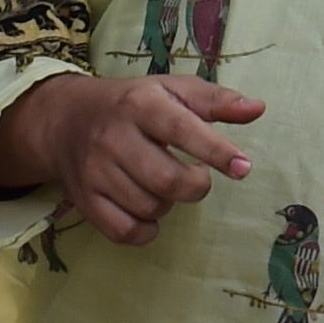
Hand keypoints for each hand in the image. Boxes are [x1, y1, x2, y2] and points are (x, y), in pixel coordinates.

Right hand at [0, 72, 266, 245]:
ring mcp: (95, 172)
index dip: (216, 151)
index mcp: (141, 104)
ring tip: (166, 183)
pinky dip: (146, 230)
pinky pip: (124, 232)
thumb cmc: (133, 103)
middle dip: (196, 185)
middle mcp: (114, 137)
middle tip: (197, 175)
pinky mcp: (84, 201)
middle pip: (167, 180)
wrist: (65, 119)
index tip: (243, 167)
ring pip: (149, 207)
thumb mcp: (172, 89)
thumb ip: (216, 100)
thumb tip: (258, 109)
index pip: (182, 129)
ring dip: (170, 203)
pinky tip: (150, 210)